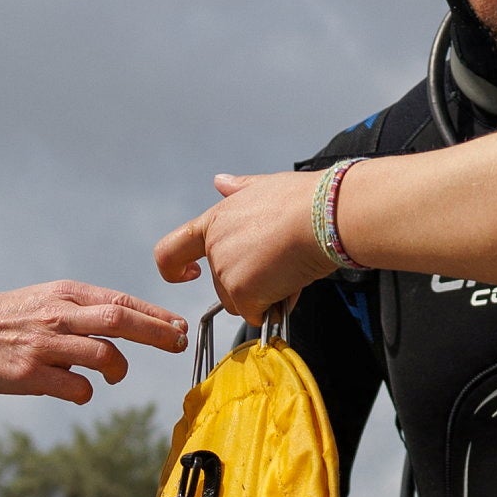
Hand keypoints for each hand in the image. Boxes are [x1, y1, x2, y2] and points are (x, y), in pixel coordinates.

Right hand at [0, 282, 184, 402]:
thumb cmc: (2, 321)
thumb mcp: (42, 301)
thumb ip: (80, 311)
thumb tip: (122, 325)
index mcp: (63, 294)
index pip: (121, 300)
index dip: (155, 315)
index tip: (179, 327)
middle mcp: (58, 315)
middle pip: (122, 320)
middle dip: (158, 333)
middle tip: (179, 345)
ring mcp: (45, 345)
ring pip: (105, 355)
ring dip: (119, 370)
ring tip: (115, 375)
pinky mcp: (31, 374)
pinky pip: (77, 388)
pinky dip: (85, 392)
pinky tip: (76, 390)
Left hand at [157, 172, 330, 319]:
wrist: (324, 216)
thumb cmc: (303, 201)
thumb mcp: (264, 186)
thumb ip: (238, 190)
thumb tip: (221, 182)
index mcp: (215, 221)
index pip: (171, 250)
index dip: (174, 268)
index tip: (189, 273)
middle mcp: (215, 247)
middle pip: (220, 284)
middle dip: (248, 285)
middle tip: (278, 267)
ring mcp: (226, 271)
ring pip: (239, 302)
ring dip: (262, 297)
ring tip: (288, 272)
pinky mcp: (243, 293)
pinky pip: (255, 314)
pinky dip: (273, 308)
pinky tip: (290, 285)